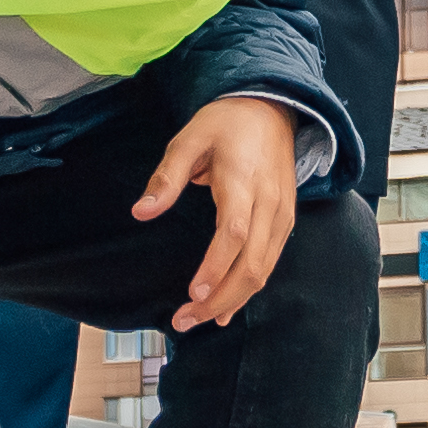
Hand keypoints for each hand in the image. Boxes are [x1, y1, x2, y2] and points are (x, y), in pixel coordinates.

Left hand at [132, 94, 300, 330]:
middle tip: (184, 319)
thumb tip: (141, 212)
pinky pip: (270, 262)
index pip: (233, 232)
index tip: (193, 291)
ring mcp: (282, 214)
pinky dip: (248, 289)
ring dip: (232, 300)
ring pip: (264, 269)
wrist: (272, 108)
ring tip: (197, 318)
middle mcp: (269, 202)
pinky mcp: (286, 221)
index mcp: (243, 180)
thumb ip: (167, 178)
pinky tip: (225, 307)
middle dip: (220, 298)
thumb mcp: (188, 138)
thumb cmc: (225, 123)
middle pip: (252, 263)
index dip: (215, 266)